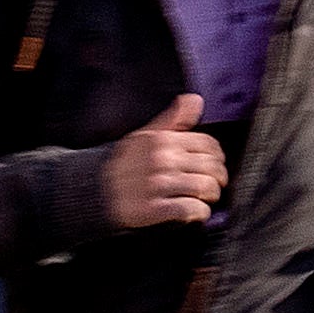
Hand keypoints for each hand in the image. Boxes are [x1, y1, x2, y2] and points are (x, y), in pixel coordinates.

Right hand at [103, 94, 226, 229]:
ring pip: (204, 188)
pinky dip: (199, 213)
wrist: (95, 189)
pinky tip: (195, 212)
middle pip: (211, 168)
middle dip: (218, 179)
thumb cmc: (124, 163)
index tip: (216, 165)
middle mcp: (162, 160)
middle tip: (213, 185)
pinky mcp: (153, 208)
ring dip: (210, 196)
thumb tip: (195, 100)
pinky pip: (190, 209)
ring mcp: (158, 184)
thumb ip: (173, 119)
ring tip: (205, 198)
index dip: (218, 157)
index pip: (208, 145)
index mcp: (163, 140)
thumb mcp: (145, 135)